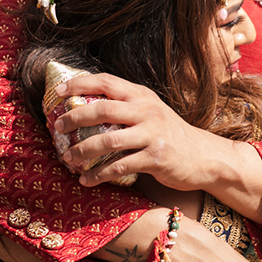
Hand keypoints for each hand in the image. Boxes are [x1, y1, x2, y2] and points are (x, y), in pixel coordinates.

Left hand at [51, 73, 238, 190]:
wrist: (204, 156)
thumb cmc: (169, 134)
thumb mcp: (150, 112)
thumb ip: (124, 107)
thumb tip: (82, 108)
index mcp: (141, 96)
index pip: (107, 82)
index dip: (80, 83)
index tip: (57, 91)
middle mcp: (147, 111)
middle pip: (102, 109)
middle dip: (74, 118)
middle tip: (57, 128)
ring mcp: (152, 134)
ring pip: (108, 140)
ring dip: (82, 151)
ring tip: (68, 159)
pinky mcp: (156, 158)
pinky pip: (119, 166)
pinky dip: (98, 175)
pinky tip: (86, 180)